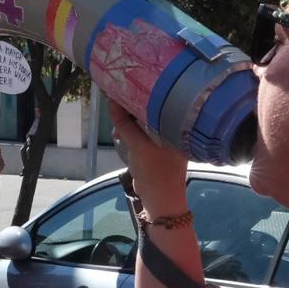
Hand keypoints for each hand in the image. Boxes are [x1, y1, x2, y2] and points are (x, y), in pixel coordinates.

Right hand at [107, 99, 187, 213]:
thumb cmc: (154, 171)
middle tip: (114, 104)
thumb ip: (124, 123)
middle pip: (149, 111)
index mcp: (177, 125)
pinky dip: (129, 133)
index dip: (141, 94)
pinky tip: (119, 135)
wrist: (159, 200)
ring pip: (142, 122)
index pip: (159, 102)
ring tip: (116, 127)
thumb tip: (111, 101)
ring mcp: (165, 138)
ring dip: (127, 123)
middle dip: (130, 110)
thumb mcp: (137, 145)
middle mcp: (173, 129)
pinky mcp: (156, 147)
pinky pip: (141, 133)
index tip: (124, 87)